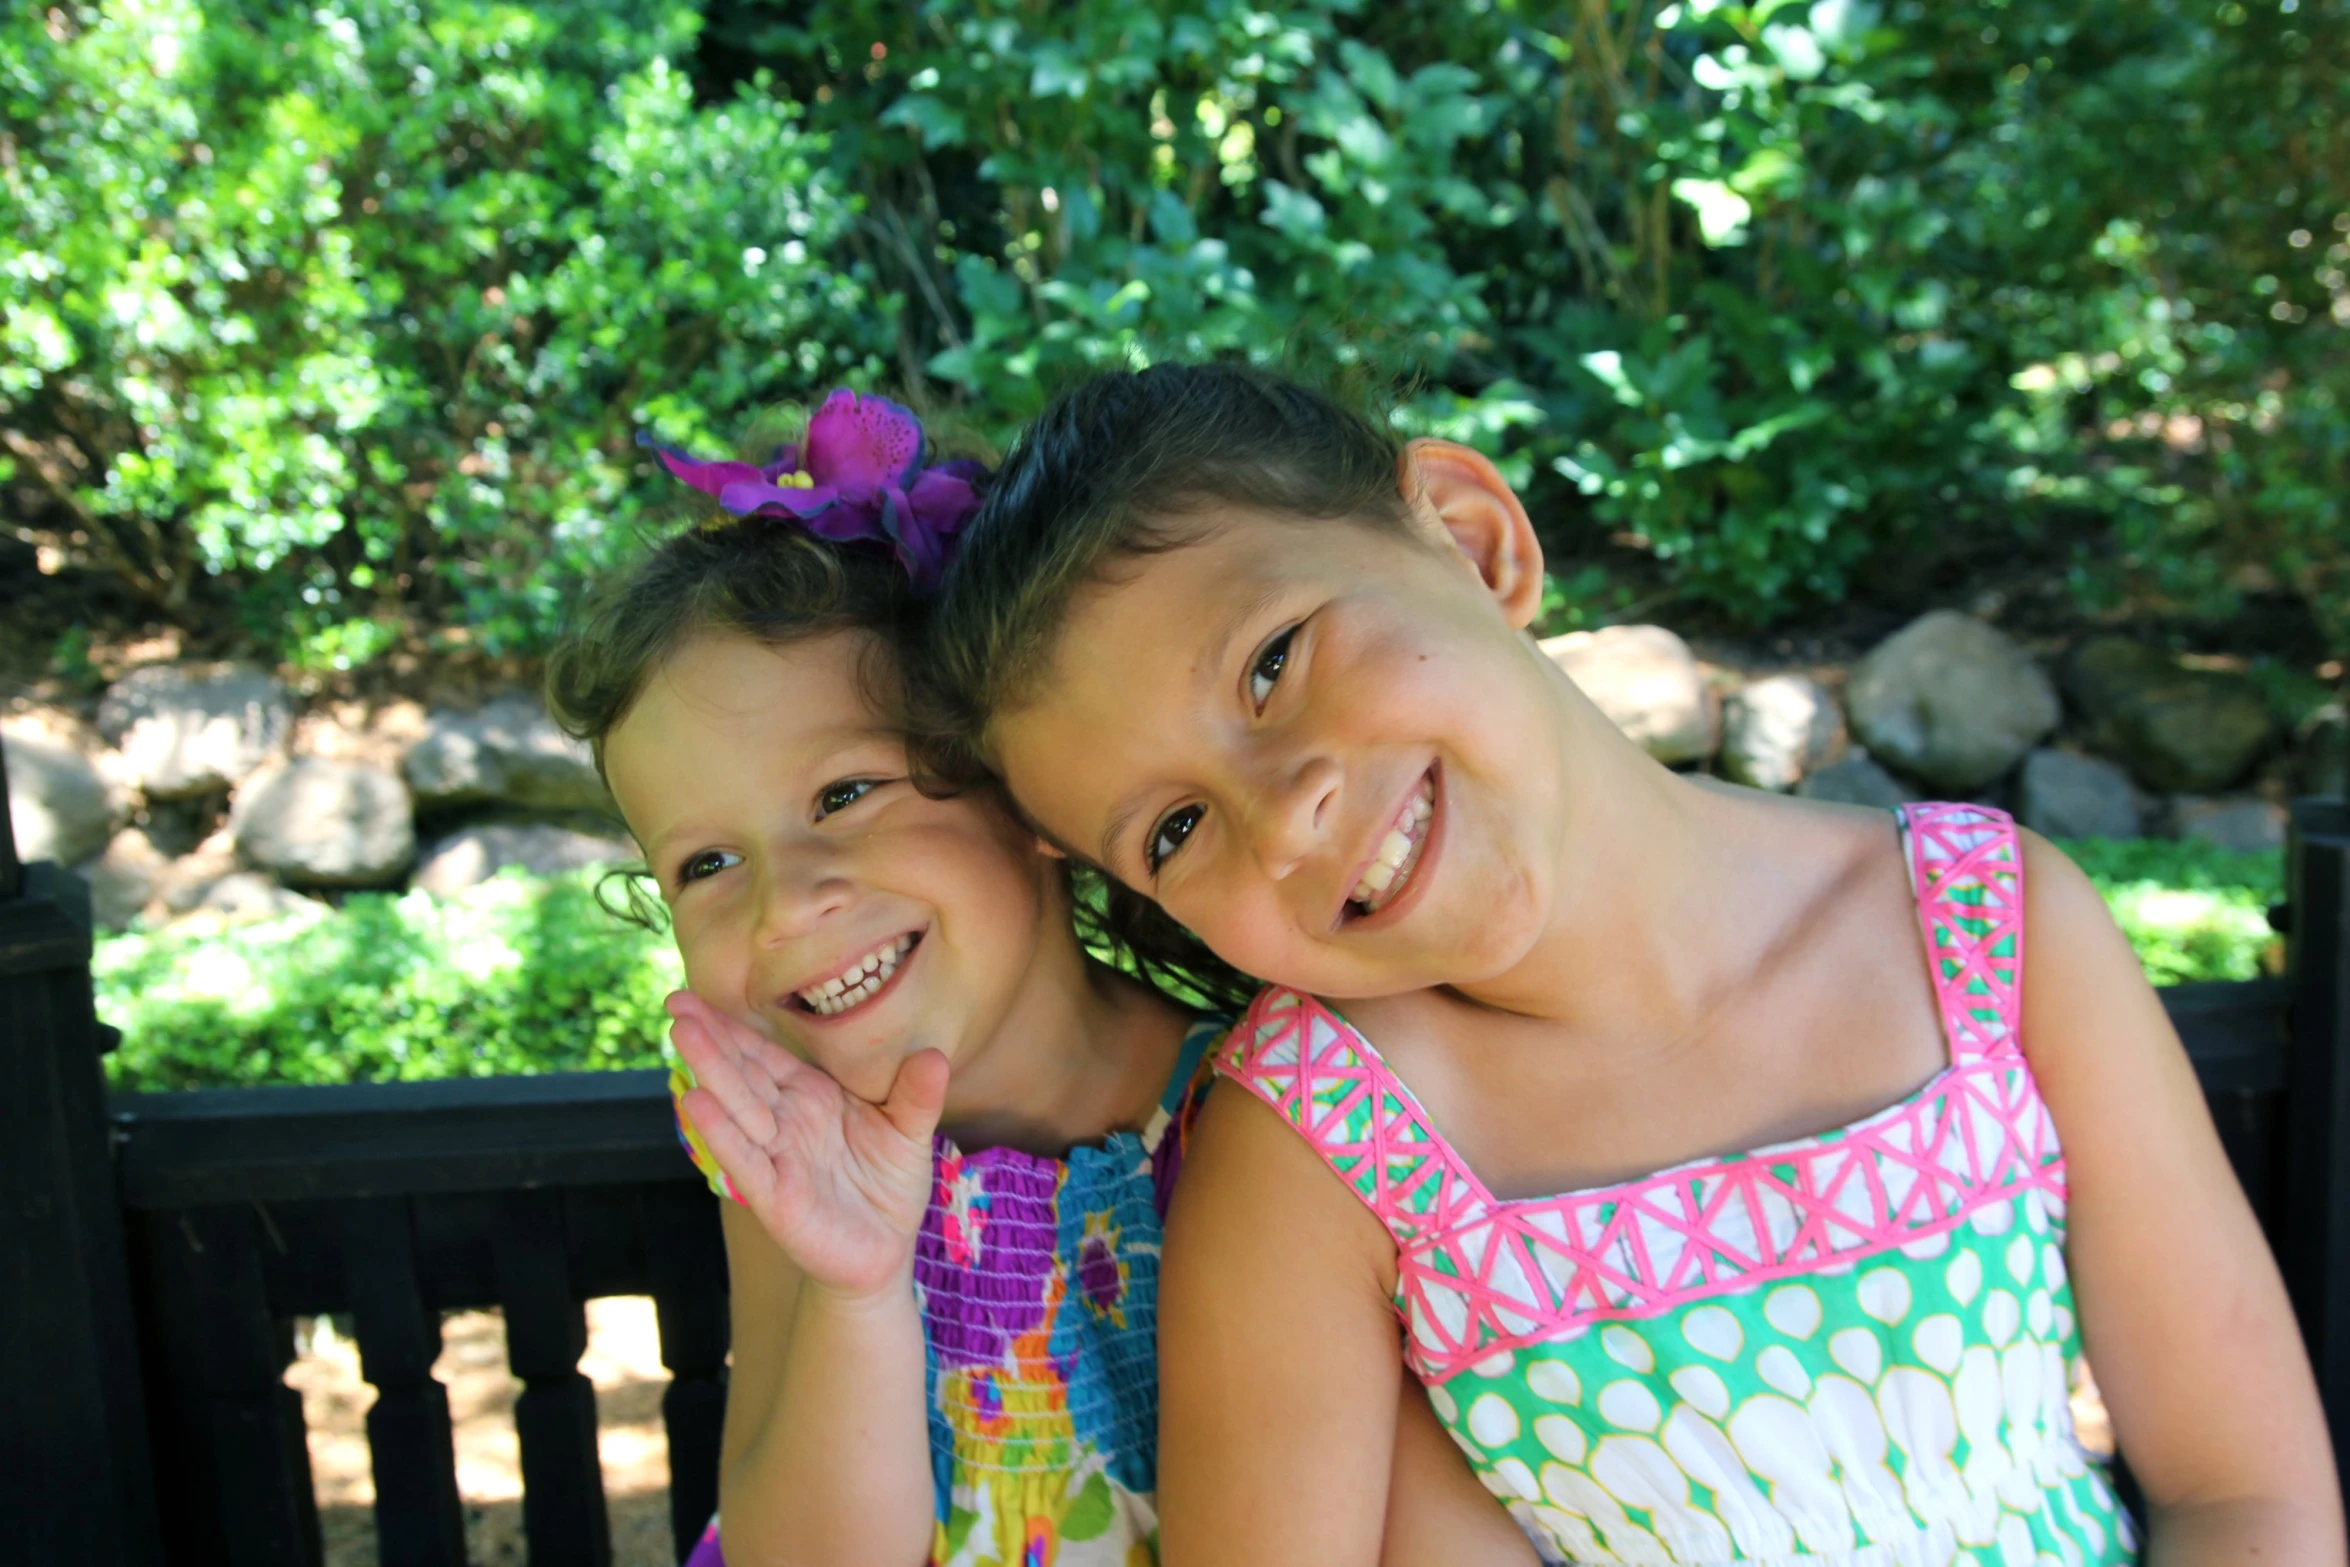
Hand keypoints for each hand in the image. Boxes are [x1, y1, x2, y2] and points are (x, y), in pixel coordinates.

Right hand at [668, 991, 948, 1301]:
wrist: (883, 1253)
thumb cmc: (887, 1186)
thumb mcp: (909, 1133)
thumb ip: (917, 1096)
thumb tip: (935, 1053)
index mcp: (811, 1096)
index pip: (764, 1055)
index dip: (732, 1026)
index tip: (696, 994)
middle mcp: (786, 1122)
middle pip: (743, 1074)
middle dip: (711, 1039)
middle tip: (675, 1002)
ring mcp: (777, 1158)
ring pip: (739, 1109)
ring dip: (710, 1074)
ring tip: (682, 1036)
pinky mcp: (776, 1198)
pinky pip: (747, 1161)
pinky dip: (722, 1134)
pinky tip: (696, 1104)